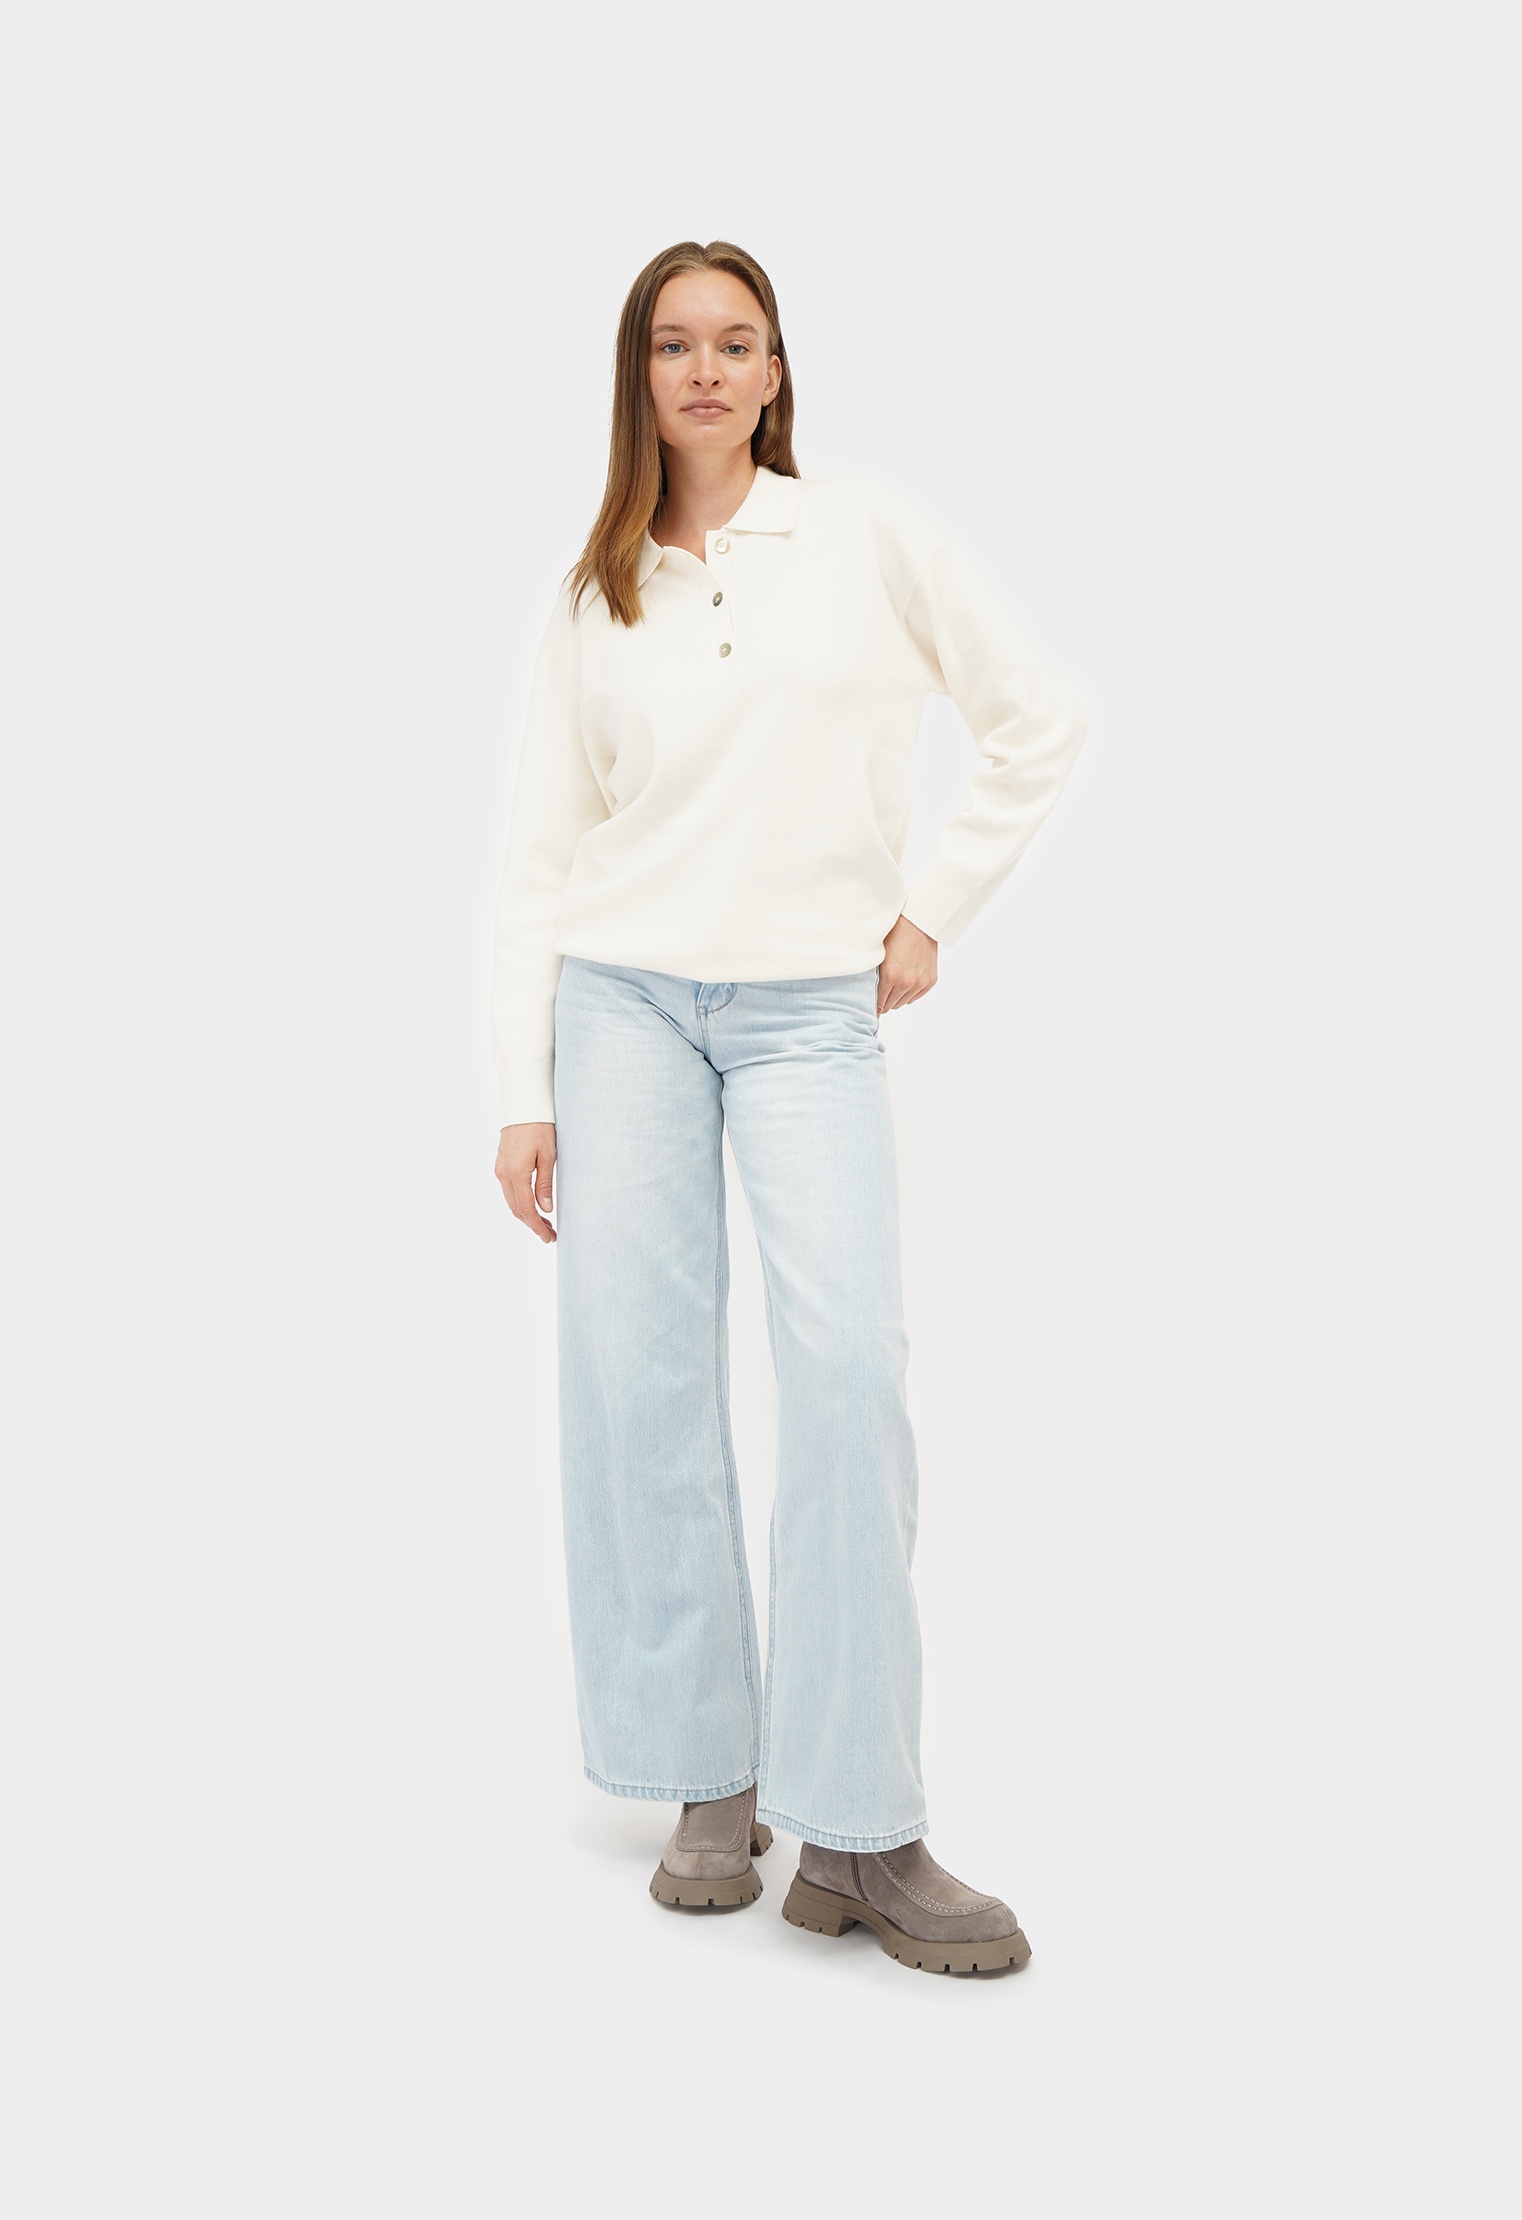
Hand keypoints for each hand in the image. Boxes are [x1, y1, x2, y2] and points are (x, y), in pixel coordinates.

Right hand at [496, 1121, 556, 1242]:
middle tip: (550, 1234)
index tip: (549, 1237)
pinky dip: (520, 1203)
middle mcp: (503, 1174)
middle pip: (516, 1209)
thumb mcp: (548, 1156)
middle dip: (533, 1224)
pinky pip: (508, 1191)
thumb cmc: (540, 1127)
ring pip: (511, 1202)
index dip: (538, 1227)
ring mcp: (499, 1169)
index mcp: (516, 1173)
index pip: (526, 1209)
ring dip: (526, 1215)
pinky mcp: (500, 1165)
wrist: (523, 1105)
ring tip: (545, 1223)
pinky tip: (533, 1206)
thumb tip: (545, 1210)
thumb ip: (544, 1185)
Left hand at [878, 914, 937, 1012]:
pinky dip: (910, 992)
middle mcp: (907, 982)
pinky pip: (916, 996)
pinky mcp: (930, 981)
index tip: (871, 1004)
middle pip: (891, 1006)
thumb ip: (873, 975)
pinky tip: (905, 981)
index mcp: (890, 976)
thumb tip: (866, 993)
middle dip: (885, 1001)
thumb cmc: (895, 933)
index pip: (879, 1004)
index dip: (874, 1005)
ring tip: (893, 984)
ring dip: (897, 997)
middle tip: (881, 991)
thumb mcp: (878, 954)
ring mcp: (920, 982)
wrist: (918, 922)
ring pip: (904, 1002)